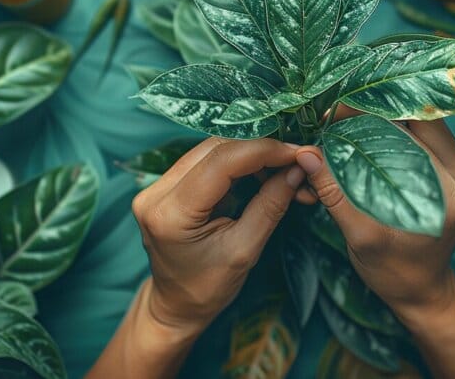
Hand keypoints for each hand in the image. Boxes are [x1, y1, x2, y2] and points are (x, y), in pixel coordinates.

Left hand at [131, 137, 303, 335]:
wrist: (176, 305)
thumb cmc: (208, 288)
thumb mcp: (245, 250)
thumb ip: (270, 206)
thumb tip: (297, 168)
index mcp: (170, 214)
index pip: (221, 162)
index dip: (263, 151)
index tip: (298, 153)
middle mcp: (156, 193)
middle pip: (215, 150)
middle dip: (260, 150)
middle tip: (296, 161)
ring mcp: (157, 186)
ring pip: (212, 150)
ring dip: (251, 155)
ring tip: (283, 170)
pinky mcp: (166, 185)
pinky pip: (206, 161)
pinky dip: (238, 163)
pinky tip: (262, 174)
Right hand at [294, 119, 454, 325]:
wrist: (421, 290)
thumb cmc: (393, 271)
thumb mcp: (360, 236)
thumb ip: (335, 193)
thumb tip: (307, 154)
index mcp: (448, 190)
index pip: (412, 128)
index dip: (371, 111)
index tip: (335, 113)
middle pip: (416, 120)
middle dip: (371, 113)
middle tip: (333, 118)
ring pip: (416, 123)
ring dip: (379, 119)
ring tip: (344, 125)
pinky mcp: (451, 169)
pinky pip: (419, 136)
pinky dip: (390, 131)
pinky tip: (363, 135)